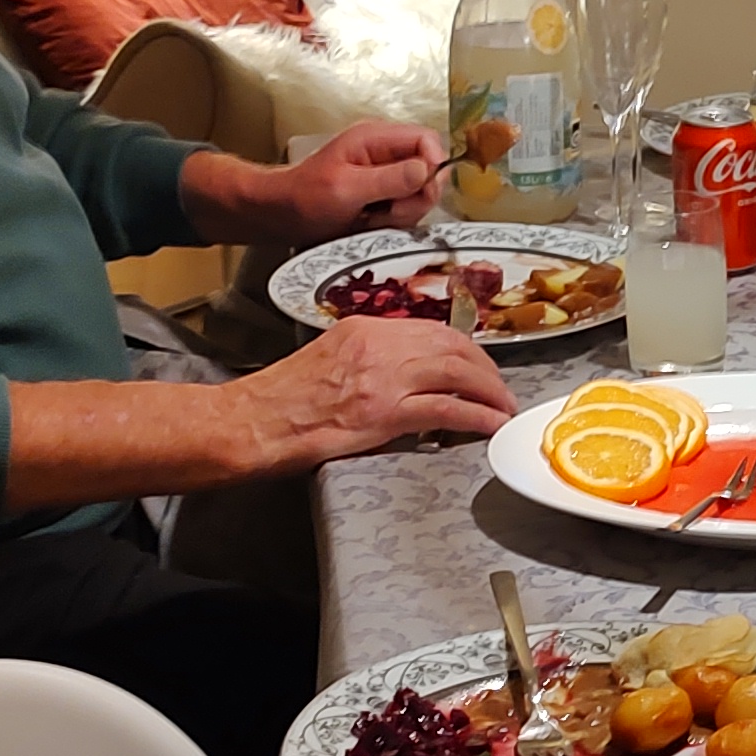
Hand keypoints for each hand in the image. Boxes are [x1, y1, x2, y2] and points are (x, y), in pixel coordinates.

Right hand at [226, 315, 514, 469]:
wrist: (251, 422)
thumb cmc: (280, 399)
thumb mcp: (328, 360)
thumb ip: (368, 360)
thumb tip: (403, 377)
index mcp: (364, 329)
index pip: (431, 331)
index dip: (465, 349)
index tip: (479, 366)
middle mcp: (378, 345)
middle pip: (453, 347)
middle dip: (486, 369)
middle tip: (501, 390)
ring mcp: (383, 378)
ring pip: (458, 373)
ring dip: (490, 392)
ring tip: (504, 409)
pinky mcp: (384, 412)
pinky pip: (447, 410)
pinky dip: (477, 417)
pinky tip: (492, 426)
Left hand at [275, 120, 446, 238]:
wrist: (282, 216)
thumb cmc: (304, 197)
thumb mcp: (346, 188)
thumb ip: (389, 179)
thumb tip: (426, 170)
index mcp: (375, 138)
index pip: (426, 139)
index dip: (433, 164)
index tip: (423, 190)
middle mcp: (385, 154)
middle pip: (429, 171)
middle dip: (415, 197)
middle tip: (388, 210)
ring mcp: (387, 177)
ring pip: (421, 195)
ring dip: (402, 213)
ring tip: (371, 218)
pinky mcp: (385, 197)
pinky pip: (407, 210)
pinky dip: (394, 222)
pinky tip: (370, 223)